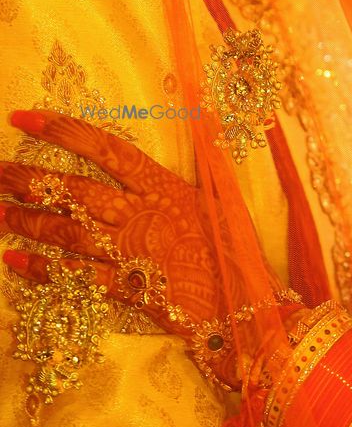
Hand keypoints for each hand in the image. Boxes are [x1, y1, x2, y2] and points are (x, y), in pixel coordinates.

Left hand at [0, 108, 255, 383]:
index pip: (106, 150)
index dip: (63, 130)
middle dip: (28, 178)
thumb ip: (192, 169)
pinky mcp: (131, 290)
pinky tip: (15, 261)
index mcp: (166, 185)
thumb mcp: (220, 199)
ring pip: (69, 231)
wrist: (253, 309)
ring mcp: (135, 253)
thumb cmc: (239, 250)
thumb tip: (184, 130)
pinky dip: (45, 269)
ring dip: (27, 220)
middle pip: (75, 190)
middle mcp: (144, 214)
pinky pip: (78, 277)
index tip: (24, 117)